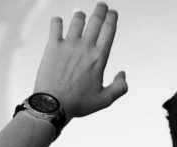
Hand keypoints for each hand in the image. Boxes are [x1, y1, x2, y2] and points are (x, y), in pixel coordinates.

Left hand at [34, 2, 127, 119]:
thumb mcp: (104, 100)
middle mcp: (85, 47)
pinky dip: (57, 21)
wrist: (53, 105)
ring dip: (80, 16)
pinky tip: (58, 22)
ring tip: (80, 16)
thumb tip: (123, 74)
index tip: (113, 13)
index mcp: (99, 57)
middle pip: (96, 20)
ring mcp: (68, 45)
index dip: (112, 17)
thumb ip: (120, 88)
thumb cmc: (78, 104)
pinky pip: (56, 26)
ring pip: (77, 20)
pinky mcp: (53, 47)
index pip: (109, 29)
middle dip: (100, 10)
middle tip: (101, 6)